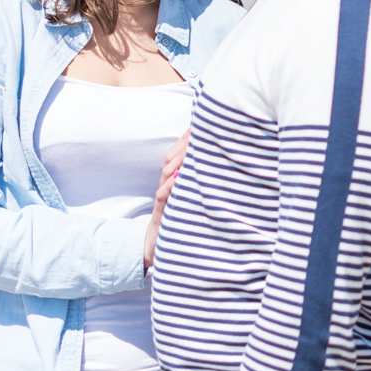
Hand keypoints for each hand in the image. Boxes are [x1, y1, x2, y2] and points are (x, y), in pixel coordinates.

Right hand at [144, 130, 190, 270]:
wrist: (155, 246)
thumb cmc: (177, 220)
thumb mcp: (188, 200)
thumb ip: (196, 183)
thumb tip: (215, 168)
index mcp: (174, 179)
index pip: (178, 153)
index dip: (187, 138)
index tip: (201, 124)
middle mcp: (167, 184)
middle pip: (171, 157)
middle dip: (184, 143)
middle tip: (198, 129)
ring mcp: (162, 197)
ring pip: (167, 173)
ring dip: (178, 159)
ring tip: (192, 146)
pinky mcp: (159, 212)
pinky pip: (162, 196)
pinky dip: (169, 187)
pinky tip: (177, 178)